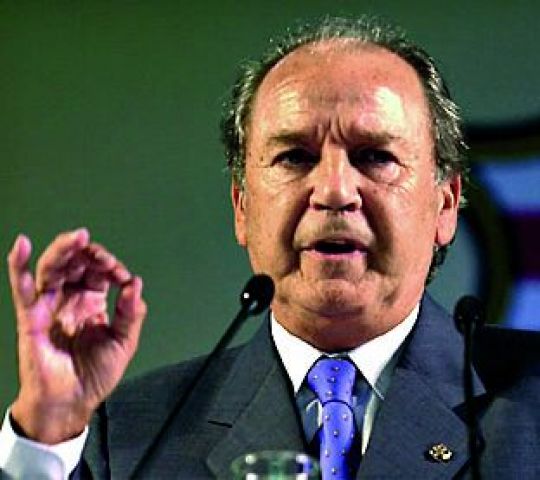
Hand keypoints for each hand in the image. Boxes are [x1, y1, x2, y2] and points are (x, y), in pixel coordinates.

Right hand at [7, 229, 146, 443]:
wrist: (72, 403)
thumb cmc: (95, 374)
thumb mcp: (123, 343)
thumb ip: (131, 314)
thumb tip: (136, 284)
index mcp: (92, 302)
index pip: (99, 271)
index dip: (111, 267)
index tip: (123, 277)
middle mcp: (70, 299)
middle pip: (76, 263)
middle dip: (91, 253)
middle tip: (103, 257)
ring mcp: (50, 306)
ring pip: (52, 268)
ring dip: (64, 250)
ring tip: (78, 238)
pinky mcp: (32, 318)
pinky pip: (23, 290)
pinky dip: (18, 266)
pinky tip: (21, 245)